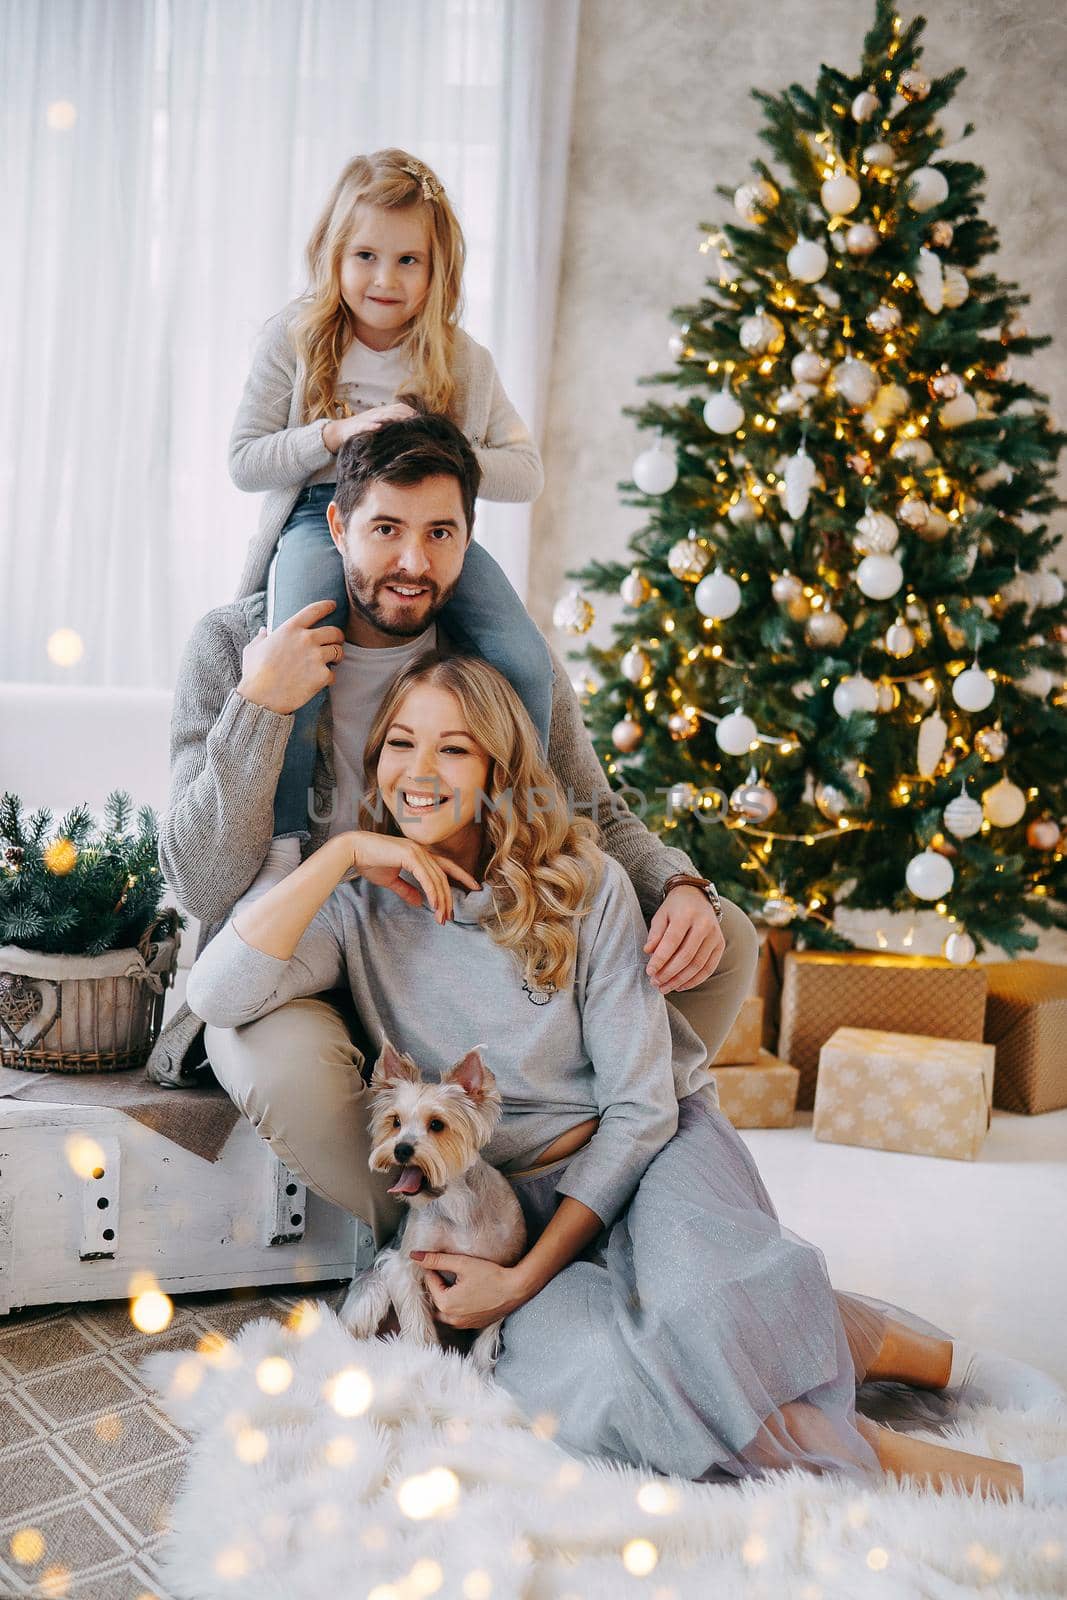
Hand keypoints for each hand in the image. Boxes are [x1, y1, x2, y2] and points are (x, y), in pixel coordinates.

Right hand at [236, 600, 345, 714]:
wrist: (262, 698)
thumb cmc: (254, 674)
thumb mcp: (252, 650)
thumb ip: (261, 638)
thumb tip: (263, 631)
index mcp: (290, 629)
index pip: (315, 610)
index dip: (327, 606)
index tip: (333, 605)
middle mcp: (306, 639)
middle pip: (334, 632)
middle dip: (338, 636)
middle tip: (336, 642)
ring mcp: (316, 657)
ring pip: (338, 651)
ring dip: (337, 656)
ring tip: (333, 661)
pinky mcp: (322, 675)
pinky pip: (334, 674)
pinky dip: (329, 678)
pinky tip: (321, 681)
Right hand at [323, 403, 418, 452]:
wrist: (340, 432)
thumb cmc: (362, 429)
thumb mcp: (378, 424)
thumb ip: (390, 423)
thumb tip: (406, 427)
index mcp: (381, 412)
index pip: (398, 407)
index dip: (409, 411)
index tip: (420, 416)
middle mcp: (375, 413)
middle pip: (392, 410)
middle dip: (405, 413)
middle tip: (416, 419)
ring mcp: (367, 419)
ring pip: (381, 416)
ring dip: (393, 417)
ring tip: (404, 419)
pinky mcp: (357, 427)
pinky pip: (365, 425)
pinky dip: (372, 425)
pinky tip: (378, 427)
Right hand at [344, 830, 479, 923]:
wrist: (353, 850)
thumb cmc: (369, 862)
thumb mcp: (390, 880)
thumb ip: (406, 889)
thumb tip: (418, 902)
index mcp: (419, 853)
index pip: (446, 865)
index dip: (462, 875)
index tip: (475, 886)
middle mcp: (421, 850)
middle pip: (443, 876)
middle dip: (449, 898)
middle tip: (450, 917)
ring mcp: (417, 851)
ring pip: (437, 879)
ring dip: (441, 900)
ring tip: (442, 917)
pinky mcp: (410, 855)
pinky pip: (426, 878)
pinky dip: (432, 893)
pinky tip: (434, 906)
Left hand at [410, 1250, 528, 1328]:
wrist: (516, 1289)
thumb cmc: (490, 1275)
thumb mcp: (462, 1263)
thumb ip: (436, 1259)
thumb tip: (414, 1256)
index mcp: (445, 1304)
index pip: (430, 1283)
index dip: (434, 1268)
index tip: (441, 1259)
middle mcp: (451, 1319)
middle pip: (435, 1299)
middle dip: (437, 1284)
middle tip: (447, 1270)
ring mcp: (463, 1325)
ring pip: (444, 1310)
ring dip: (445, 1297)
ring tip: (455, 1281)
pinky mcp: (473, 1325)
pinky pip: (456, 1317)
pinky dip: (456, 1306)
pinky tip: (466, 1293)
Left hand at [643, 886, 724, 993]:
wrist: (697, 897)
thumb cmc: (674, 909)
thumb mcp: (661, 915)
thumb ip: (655, 934)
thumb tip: (648, 952)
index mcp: (687, 914)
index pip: (673, 940)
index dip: (660, 959)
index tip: (649, 972)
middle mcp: (704, 924)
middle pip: (686, 955)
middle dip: (669, 973)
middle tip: (655, 983)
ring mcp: (715, 935)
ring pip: (698, 965)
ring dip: (680, 980)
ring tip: (664, 987)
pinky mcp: (720, 945)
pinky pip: (708, 968)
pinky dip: (694, 980)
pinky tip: (680, 986)